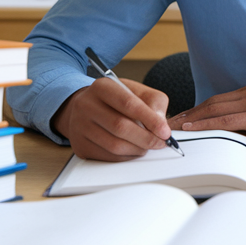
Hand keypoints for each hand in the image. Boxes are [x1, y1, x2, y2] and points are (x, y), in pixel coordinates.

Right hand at [52, 78, 171, 161]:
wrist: (86, 108)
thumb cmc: (115, 100)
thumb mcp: (136, 91)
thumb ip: (153, 103)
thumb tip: (161, 125)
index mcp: (102, 87)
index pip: (128, 104)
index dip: (150, 119)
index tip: (165, 132)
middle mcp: (86, 105)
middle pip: (120, 127)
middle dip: (146, 138)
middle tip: (160, 143)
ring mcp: (80, 127)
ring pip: (114, 145)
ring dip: (137, 149)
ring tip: (147, 145)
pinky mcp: (80, 146)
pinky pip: (108, 157)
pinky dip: (126, 157)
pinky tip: (133, 150)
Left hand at [168, 84, 245, 134]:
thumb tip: (240, 139)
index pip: (216, 102)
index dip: (195, 111)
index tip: (178, 120)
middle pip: (208, 104)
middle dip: (185, 115)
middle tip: (164, 124)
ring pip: (212, 110)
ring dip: (189, 119)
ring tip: (169, 128)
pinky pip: (224, 120)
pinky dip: (204, 124)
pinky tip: (190, 128)